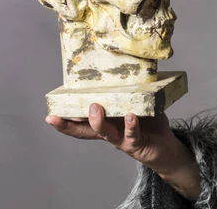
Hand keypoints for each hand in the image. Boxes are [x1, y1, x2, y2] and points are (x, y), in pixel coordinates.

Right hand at [46, 104, 200, 200]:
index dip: (65, 122)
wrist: (166, 147)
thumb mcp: (137, 105)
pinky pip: (132, 135)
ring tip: (96, 109)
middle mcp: (110, 133)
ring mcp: (122, 140)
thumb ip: (129, 93)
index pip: (81, 124)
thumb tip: (127, 68)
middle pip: (86, 131)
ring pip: (106, 133)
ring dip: (99, 122)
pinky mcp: (137, 144)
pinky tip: (131, 117)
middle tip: (61, 113)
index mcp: (107, 123)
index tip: (50, 115)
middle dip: (71, 124)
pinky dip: (131, 126)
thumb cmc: (149, 124)